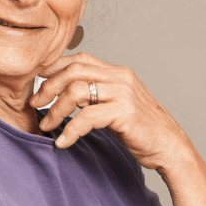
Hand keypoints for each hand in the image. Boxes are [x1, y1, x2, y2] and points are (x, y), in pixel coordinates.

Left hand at [31, 52, 190, 172]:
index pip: (79, 59)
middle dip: (48, 86)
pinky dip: (70, 130)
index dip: (54, 67)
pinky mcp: (125, 112)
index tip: (36, 82)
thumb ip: (93, 95)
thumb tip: (63, 94)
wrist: (170, 147)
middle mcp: (120, 77)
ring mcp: (123, 93)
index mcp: (116, 72)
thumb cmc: (140, 129)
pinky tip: (63, 142)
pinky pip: (87, 117)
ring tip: (46, 126)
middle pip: (73, 70)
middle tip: (34, 103)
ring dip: (55, 109)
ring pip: (76, 91)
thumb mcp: (114, 105)